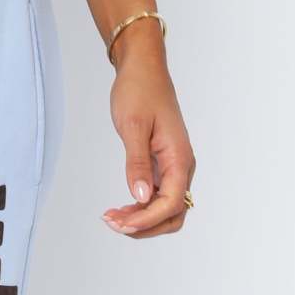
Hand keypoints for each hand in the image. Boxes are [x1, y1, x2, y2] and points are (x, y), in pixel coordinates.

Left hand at [101, 27, 195, 238]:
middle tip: (113, 223)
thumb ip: (137, 163)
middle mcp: (182, 166)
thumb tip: (141, 196)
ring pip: (165, 208)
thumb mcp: (134, 126)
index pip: (171, 203)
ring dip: (142, 219)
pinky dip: (140, 206)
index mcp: (180, 158)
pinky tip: (121, 207)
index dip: (147, 220)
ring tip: (112, 218)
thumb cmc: (139, 91)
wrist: (142, 69)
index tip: (121, 223)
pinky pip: (157, 194)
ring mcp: (173, 166)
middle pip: (173, 213)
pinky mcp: (163, 163)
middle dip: (145, 225)